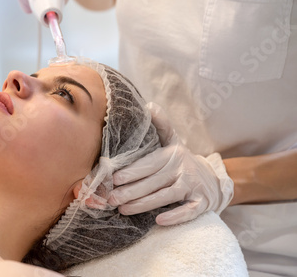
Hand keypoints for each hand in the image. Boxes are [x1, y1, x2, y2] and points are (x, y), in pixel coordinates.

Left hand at [108, 103, 233, 225]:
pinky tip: (158, 220)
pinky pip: (188, 211)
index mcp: (172, 154)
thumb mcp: (173, 141)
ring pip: (166, 196)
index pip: (149, 163)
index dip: (132, 171)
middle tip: (111, 198)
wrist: (214, 180)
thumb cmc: (182, 162)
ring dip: (144, 204)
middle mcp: (183, 168)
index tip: (114, 178)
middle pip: (154, 181)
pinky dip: (175, 216)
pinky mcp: (202, 202)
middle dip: (131, 191)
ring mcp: (193, 186)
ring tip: (123, 209)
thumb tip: (148, 105)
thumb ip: (161, 125)